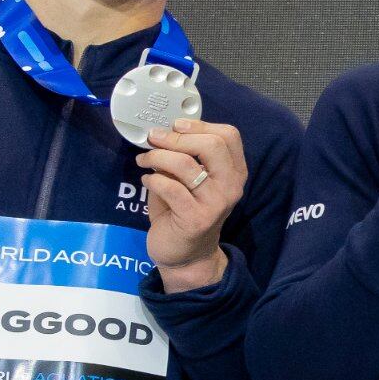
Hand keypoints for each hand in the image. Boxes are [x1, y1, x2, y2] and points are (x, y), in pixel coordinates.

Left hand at [139, 120, 248, 293]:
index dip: (200, 125)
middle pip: (212, 145)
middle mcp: (231, 186)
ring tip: (143, 160)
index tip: (175, 126)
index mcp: (235, 172)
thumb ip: (186, 157)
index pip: (228, 136)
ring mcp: (216, 203)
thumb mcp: (192, 180)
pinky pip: (170, 188)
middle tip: (154, 139)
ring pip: (186, 164)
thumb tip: (162, 133)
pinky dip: (152, 179)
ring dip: (157, 157)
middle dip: (176, 138)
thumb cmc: (185, 211)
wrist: (186, 254)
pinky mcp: (196, 219)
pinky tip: (146, 181)